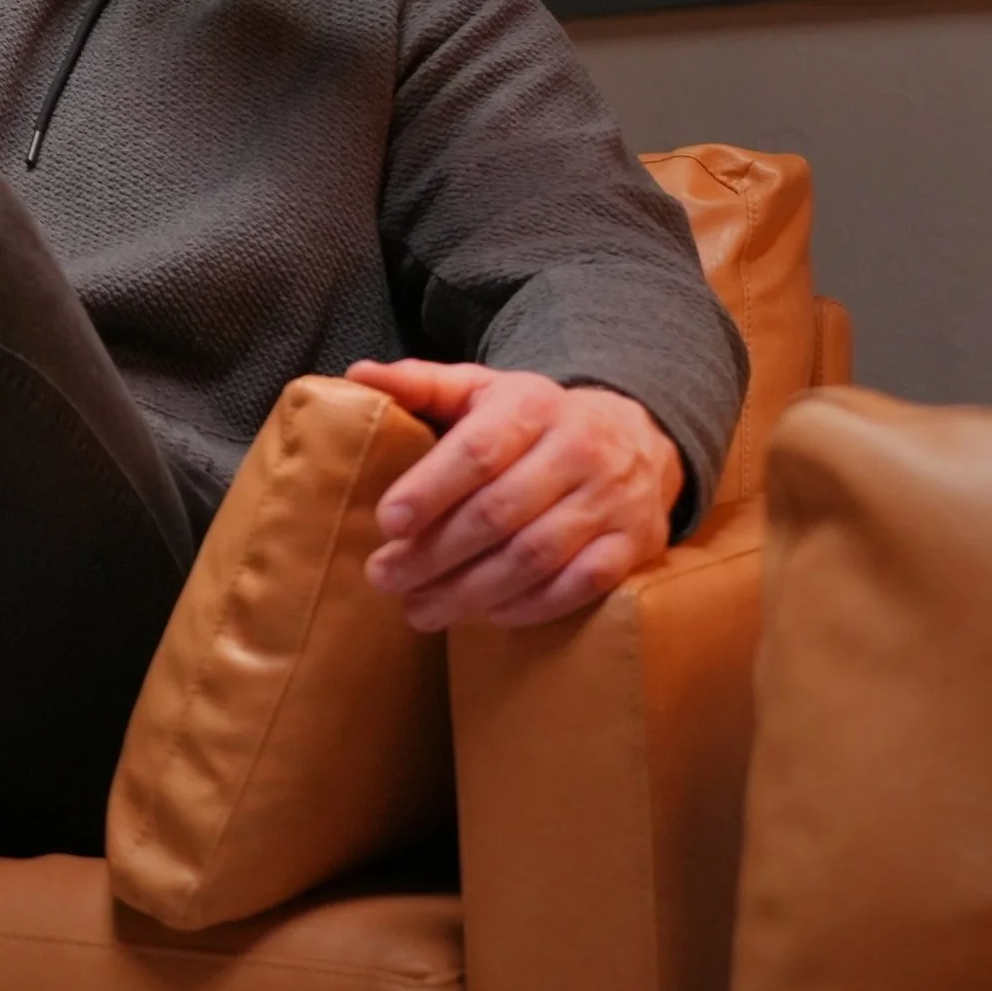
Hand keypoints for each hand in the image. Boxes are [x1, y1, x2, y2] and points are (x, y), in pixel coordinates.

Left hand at [345, 359, 684, 631]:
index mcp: (533, 405)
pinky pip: (581, 585)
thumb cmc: (533, 418)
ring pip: (535, 555)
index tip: (388, 523)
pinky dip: (531, 606)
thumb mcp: (481, 389)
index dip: (431, 489)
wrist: (633, 436)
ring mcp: (611, 500)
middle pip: (499, 512)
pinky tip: (486, 614)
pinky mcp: (634, 544)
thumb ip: (420, 383)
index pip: (477, 451)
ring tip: (419, 609)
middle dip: (436, 552)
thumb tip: (357, 376)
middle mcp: (578, 449)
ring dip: (472, 590)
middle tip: (385, 578)